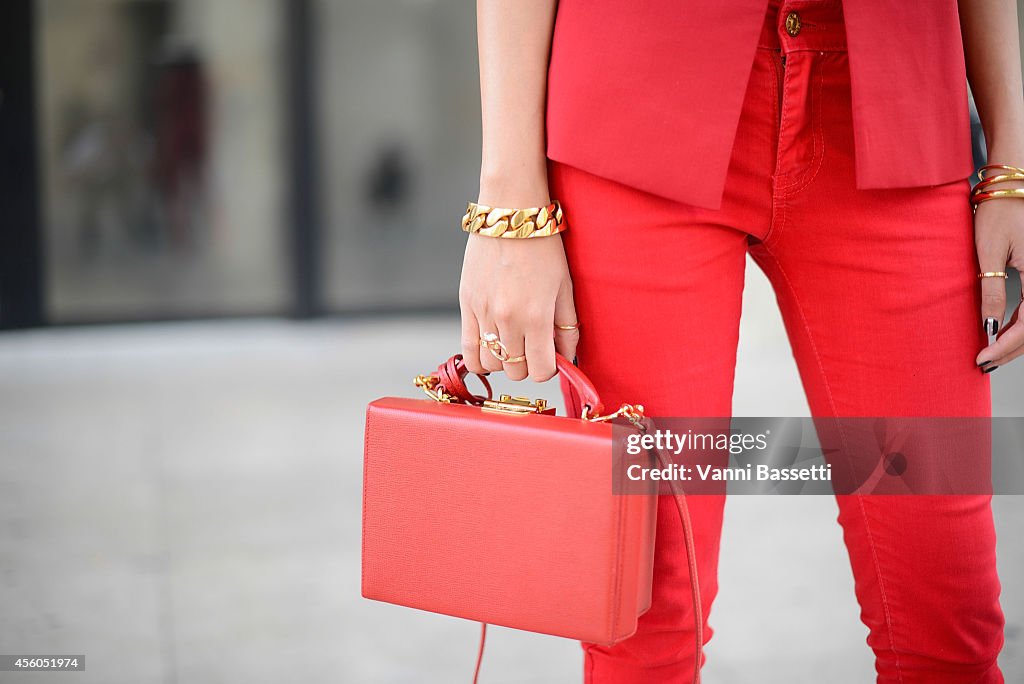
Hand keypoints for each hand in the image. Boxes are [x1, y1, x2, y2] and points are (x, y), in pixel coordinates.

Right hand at [459, 231, 578, 381]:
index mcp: (536, 316)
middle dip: (527, 365)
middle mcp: (507, 319)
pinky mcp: (466, 304)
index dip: (548, 369)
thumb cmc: (542, 246)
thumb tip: (567, 356)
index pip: (540, 371)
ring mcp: (483, 313)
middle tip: (533, 346)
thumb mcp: (565, 287)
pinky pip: (467, 349)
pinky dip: (479, 357)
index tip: (550, 357)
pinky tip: (491, 346)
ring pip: (490, 365)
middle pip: (515, 371)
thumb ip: (567, 326)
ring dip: (503, 361)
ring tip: (512, 343)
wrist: (510, 214)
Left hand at [974, 175, 1023, 371]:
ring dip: (1018, 339)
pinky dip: (1022, 323)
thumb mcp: (988, 251)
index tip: (982, 358)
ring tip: (991, 352)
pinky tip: (1002, 331)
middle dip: (1011, 348)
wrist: (1012, 181)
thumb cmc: (999, 208)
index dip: (1006, 346)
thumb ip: (990, 290)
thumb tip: (988, 326)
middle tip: (983, 362)